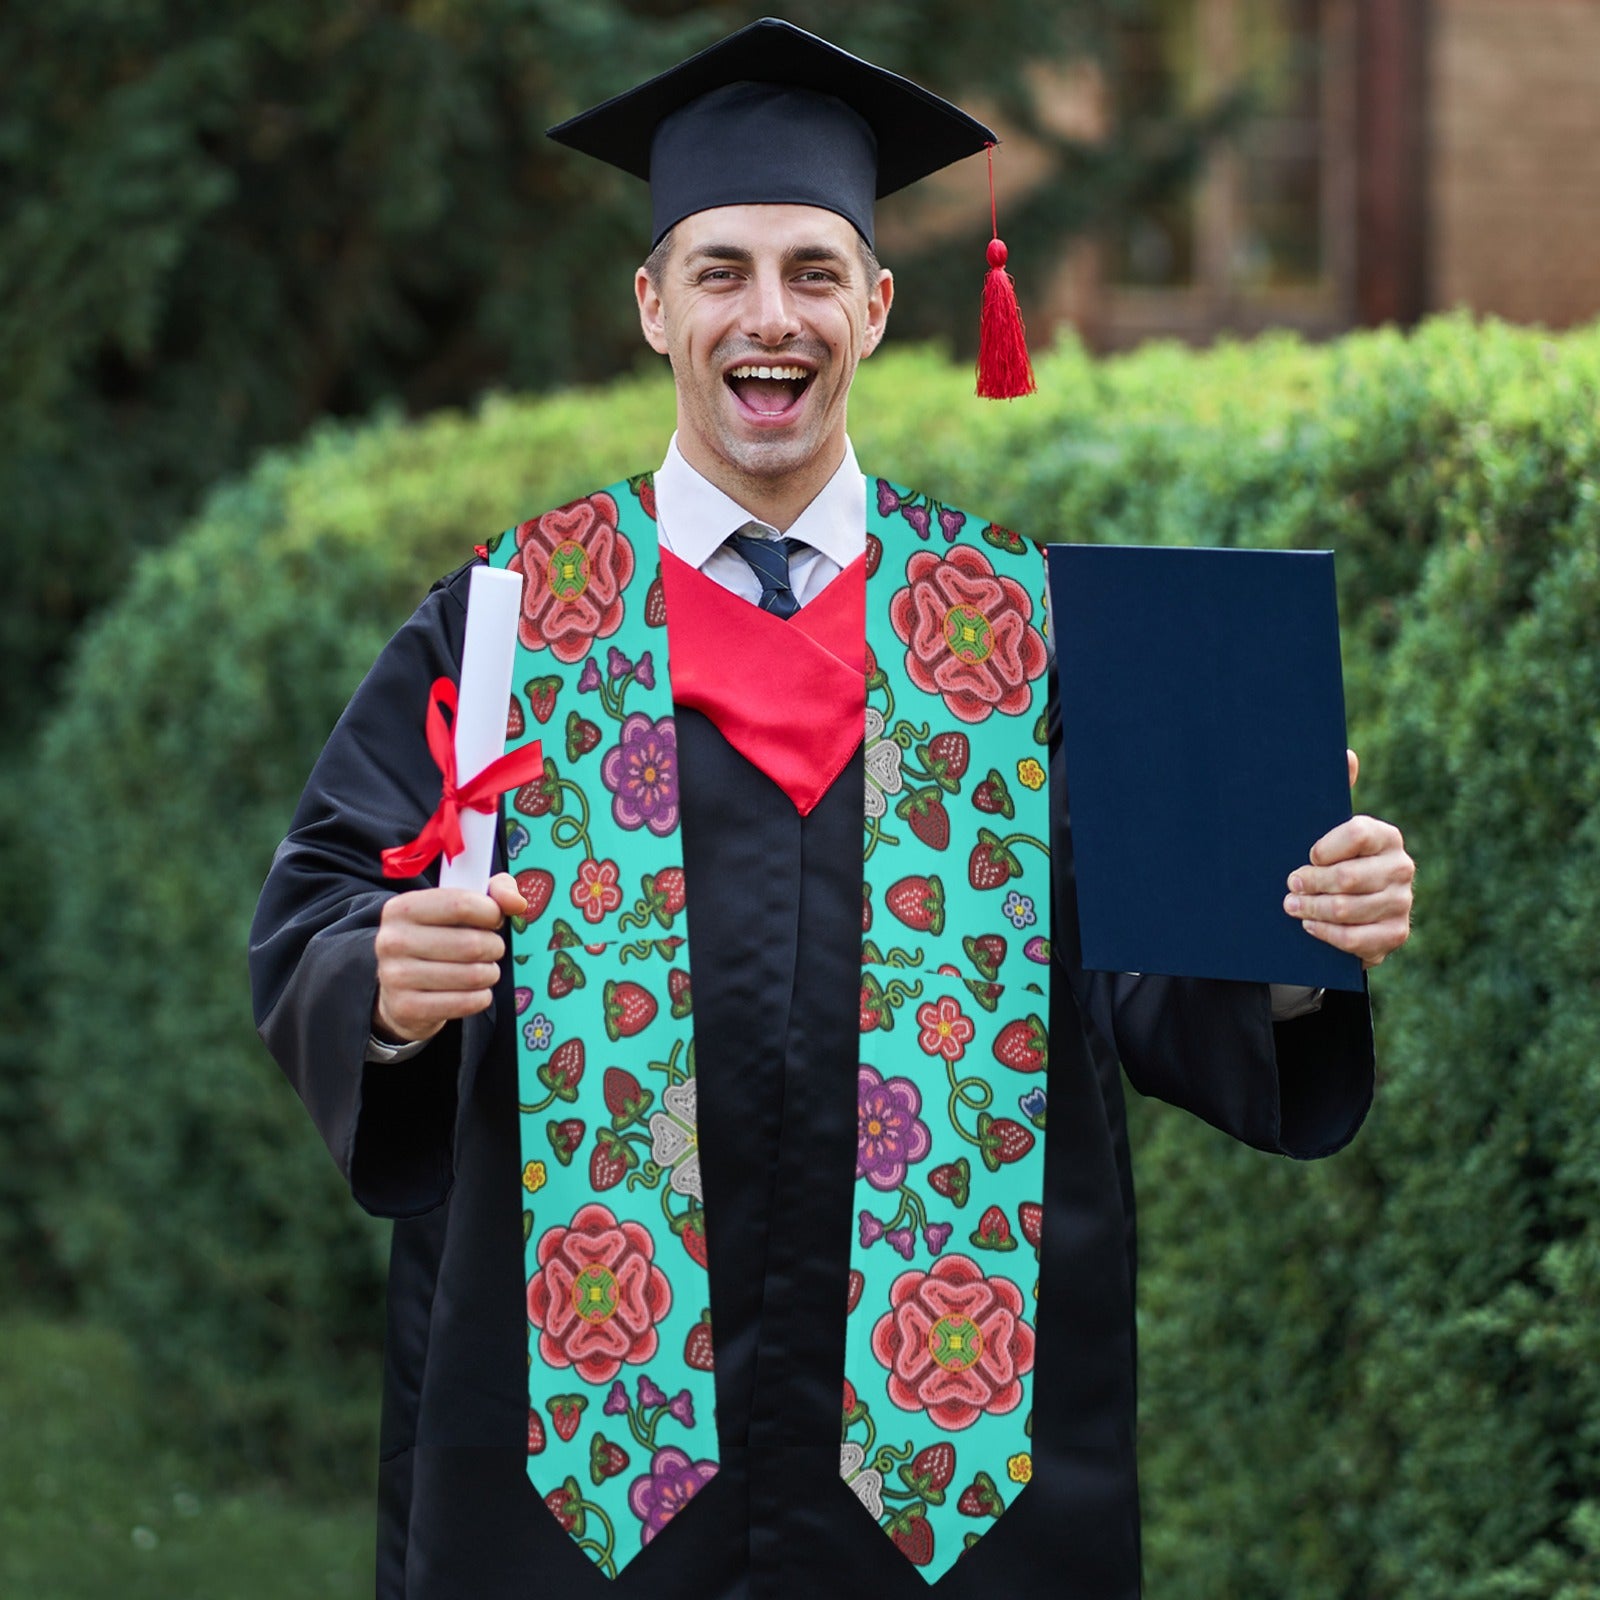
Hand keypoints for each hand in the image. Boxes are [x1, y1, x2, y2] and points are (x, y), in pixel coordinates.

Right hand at [372, 872, 527, 1043]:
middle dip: (494, 947)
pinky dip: (481, 997)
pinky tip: (474, 991)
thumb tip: (517, 903)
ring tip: (483, 969)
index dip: (491, 912)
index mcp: (402, 908)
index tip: (494, 919)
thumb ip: (494, 892)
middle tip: (491, 949)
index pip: (460, 904)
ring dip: (490, 973)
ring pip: (472, 975)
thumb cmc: (438, 938)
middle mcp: (392, 940)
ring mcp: (395, 976)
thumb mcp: (459, 905)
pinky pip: (465, 1003)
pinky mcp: (406, 1008)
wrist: (400, 989)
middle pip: (471, 944)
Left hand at [1283, 750, 1413, 967]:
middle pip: (1348, 877)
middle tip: (1289, 885)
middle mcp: (1401, 867)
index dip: (1325, 847)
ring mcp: (1402, 903)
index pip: (1356, 833)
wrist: (1350, 908)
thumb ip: (1336, 792)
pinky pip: (1356, 939)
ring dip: (1312, 909)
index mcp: (1386, 836)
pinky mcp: (1395, 934)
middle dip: (1310, 883)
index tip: (1306, 855)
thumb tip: (1346, 754)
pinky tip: (1310, 926)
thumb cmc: (1332, 860)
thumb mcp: (1329, 828)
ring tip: (1291, 906)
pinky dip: (1327, 934)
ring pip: (1348, 909)